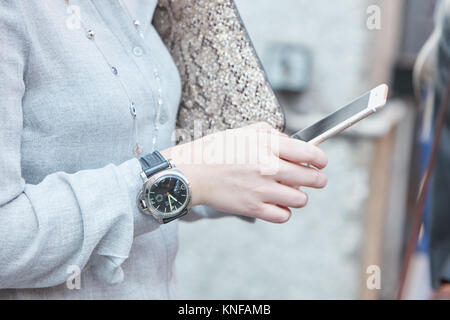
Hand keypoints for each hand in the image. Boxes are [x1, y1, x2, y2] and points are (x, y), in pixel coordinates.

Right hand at [161, 122, 327, 222]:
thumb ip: (273, 135)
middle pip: (311, 178)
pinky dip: (284, 211)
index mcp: (268, 146)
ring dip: (299, 195)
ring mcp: (261, 191)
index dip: (321, 159)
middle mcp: (268, 168)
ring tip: (291, 190)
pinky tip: (278, 203)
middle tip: (316, 178)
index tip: (321, 162)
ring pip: (300, 199)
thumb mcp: (246, 131)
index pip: (309, 153)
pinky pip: (283, 215)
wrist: (193, 172)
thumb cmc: (218, 150)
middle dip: (318, 178)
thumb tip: (294, 143)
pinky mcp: (253, 208)